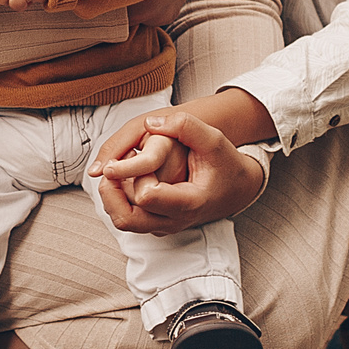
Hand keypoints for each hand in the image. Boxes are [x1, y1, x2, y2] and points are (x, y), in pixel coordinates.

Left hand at [87, 109, 265, 234]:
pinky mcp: (157, 225)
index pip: (146, 196)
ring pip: (123, 221)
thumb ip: (185, 126)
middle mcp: (174, 220)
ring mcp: (164, 226)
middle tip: (111, 167)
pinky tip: (126, 178)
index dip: (131, 174)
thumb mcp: (213, 139)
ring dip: (112, 196)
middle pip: (125, 219)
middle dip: (110, 192)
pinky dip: (119, 201)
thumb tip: (150, 123)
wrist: (237, 190)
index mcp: (188, 202)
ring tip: (117, 169)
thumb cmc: (225, 164)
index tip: (129, 155)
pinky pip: (129, 219)